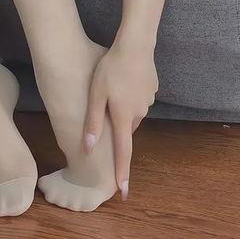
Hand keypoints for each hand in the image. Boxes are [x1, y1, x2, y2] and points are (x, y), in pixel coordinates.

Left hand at [82, 39, 158, 200]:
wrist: (134, 46)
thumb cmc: (111, 69)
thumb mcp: (96, 94)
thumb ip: (93, 122)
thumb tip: (87, 148)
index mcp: (123, 117)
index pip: (123, 152)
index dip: (122, 172)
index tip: (123, 192)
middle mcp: (139, 113)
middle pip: (125, 127)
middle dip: (115, 121)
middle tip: (103, 103)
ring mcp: (148, 100)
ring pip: (131, 111)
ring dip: (122, 105)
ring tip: (112, 86)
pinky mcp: (152, 88)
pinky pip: (138, 97)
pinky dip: (130, 93)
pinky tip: (123, 78)